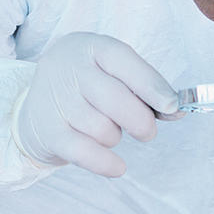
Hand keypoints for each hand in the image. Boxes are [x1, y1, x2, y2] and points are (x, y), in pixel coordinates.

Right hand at [13, 32, 182, 176]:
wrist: (36, 106)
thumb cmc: (88, 88)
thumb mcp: (113, 75)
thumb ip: (145, 90)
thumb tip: (176, 110)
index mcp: (91, 46)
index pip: (124, 60)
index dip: (151, 85)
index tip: (172, 106)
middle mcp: (69, 68)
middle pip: (115, 99)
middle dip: (140, 121)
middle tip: (147, 132)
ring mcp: (56, 99)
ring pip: (103, 128)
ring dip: (115, 137)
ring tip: (107, 129)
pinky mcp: (48, 131)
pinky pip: (85, 152)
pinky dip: (106, 163)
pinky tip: (118, 166)